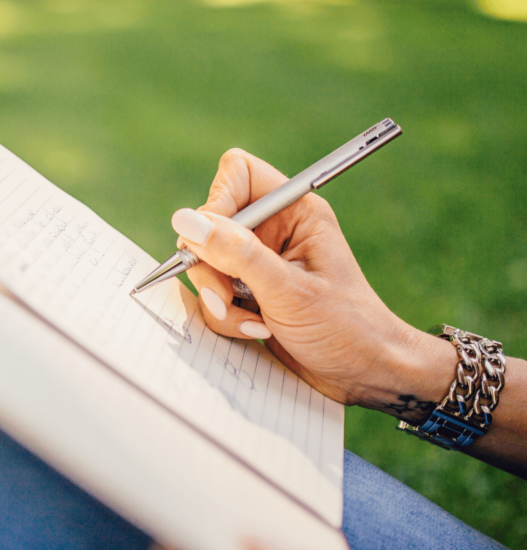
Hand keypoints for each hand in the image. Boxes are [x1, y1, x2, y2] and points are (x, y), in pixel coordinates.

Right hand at [174, 148, 453, 416]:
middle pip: (210, 225)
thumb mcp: (287, 289)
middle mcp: (274, 231)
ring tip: (253, 323)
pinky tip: (257, 330)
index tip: (213, 241)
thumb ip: (235, 253)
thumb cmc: (346, 328)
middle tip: (228, 296)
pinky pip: (213, 295)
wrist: (365, 375)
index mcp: (294, 212)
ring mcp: (258, 264)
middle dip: (212, 266)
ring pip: (205, 264)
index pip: (237, 174)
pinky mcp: (249, 294)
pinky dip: (226, 317)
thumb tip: (185, 221)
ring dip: (219, 299)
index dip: (217, 202)